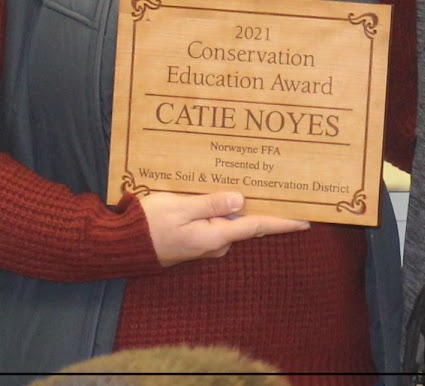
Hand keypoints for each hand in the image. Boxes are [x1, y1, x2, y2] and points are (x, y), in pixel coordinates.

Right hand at [139, 191, 309, 266]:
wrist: (118, 246)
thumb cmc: (147, 225)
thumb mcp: (179, 207)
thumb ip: (211, 203)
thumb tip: (241, 200)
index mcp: (214, 236)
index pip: (256, 227)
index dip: (283, 222)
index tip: (306, 220)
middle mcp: (214, 244)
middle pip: (246, 223)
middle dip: (262, 206)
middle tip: (279, 186)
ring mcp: (203, 244)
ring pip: (230, 221)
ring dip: (238, 205)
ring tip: (250, 179)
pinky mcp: (194, 240)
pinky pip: (215, 222)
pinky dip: (221, 209)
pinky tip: (221, 193)